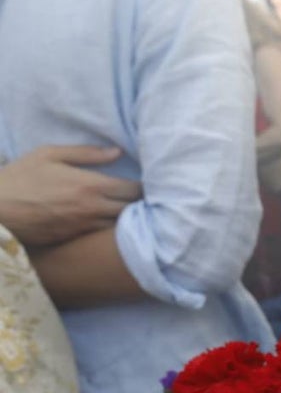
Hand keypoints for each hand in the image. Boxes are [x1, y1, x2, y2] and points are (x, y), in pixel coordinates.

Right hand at [0, 146, 140, 247]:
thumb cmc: (19, 177)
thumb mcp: (49, 155)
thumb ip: (86, 153)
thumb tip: (117, 152)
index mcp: (91, 185)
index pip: (134, 190)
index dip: (145, 188)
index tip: (148, 183)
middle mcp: (93, 209)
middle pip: (133, 211)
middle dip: (140, 204)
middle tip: (143, 198)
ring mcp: (85, 228)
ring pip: (120, 227)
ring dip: (128, 219)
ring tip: (130, 210)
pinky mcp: (74, 240)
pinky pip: (101, 237)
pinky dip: (110, 230)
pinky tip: (110, 223)